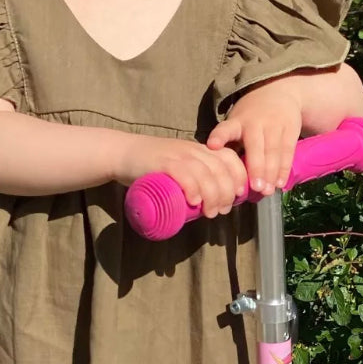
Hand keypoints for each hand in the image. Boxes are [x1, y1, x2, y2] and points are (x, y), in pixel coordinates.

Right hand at [119, 135, 248, 217]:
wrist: (122, 153)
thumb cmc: (152, 167)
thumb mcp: (180, 166)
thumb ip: (196, 178)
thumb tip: (213, 204)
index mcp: (200, 150)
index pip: (230, 158)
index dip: (239, 178)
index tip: (238, 196)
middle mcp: (193, 150)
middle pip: (221, 170)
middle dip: (227, 194)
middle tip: (222, 211)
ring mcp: (178, 155)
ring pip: (205, 174)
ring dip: (213, 196)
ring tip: (209, 213)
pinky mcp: (162, 162)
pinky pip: (183, 174)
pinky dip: (192, 189)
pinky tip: (194, 202)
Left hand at [207, 80, 303, 194]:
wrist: (280, 91)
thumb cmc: (252, 115)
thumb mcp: (237, 122)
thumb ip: (232, 145)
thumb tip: (223, 175)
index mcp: (237, 122)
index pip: (227, 128)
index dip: (220, 137)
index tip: (212, 145)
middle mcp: (256, 122)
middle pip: (256, 146)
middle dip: (256, 167)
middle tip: (255, 188)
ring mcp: (274, 125)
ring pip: (273, 151)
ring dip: (271, 173)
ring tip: (267, 191)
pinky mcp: (290, 128)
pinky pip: (287, 151)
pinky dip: (284, 168)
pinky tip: (280, 183)